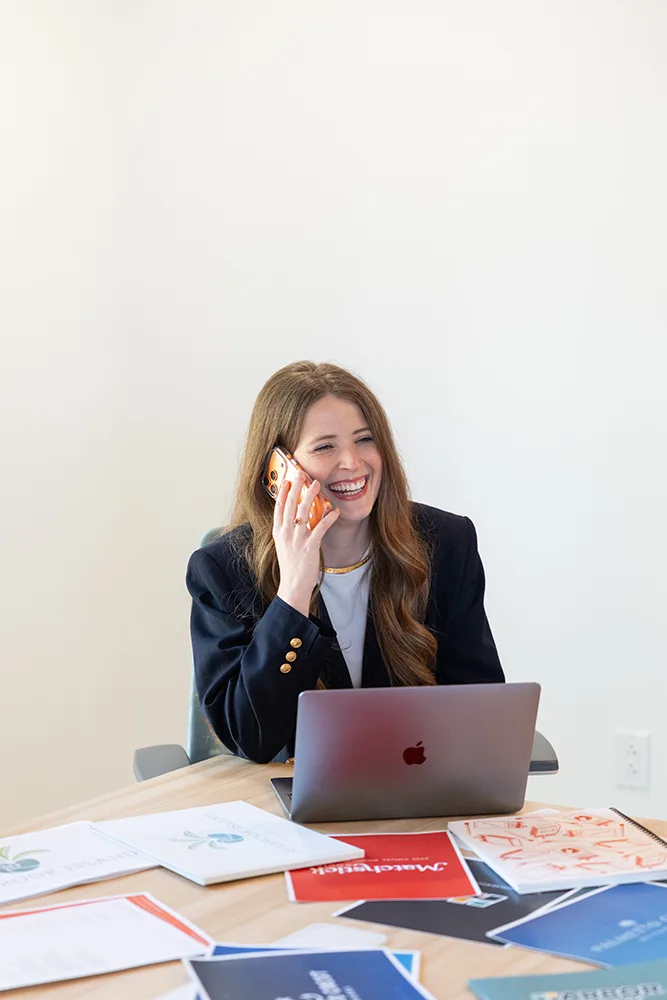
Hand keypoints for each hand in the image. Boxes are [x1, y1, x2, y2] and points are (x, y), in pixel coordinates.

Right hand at [273, 474, 339, 616]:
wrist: (293, 585)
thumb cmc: (291, 566)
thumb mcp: (285, 545)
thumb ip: (288, 531)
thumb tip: (297, 517)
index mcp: (278, 532)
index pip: (278, 507)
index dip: (282, 492)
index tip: (287, 479)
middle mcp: (286, 533)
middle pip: (290, 505)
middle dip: (296, 487)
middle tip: (301, 474)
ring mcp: (297, 539)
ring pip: (303, 511)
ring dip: (311, 496)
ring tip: (317, 484)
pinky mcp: (310, 546)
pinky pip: (320, 527)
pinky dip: (328, 518)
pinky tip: (335, 511)